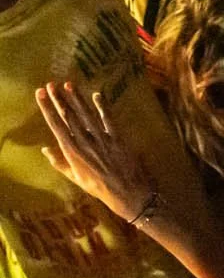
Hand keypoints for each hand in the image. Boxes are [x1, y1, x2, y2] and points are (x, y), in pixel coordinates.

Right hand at [36, 82, 151, 221]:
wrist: (127, 193)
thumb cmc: (99, 187)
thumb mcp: (75, 178)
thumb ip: (59, 162)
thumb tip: (45, 148)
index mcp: (72, 152)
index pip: (56, 125)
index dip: (47, 108)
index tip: (41, 94)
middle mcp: (85, 143)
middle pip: (69, 117)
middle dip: (59, 99)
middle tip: (51, 84)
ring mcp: (102, 140)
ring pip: (87, 115)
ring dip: (78, 99)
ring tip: (69, 85)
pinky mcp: (118, 139)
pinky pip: (109, 120)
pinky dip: (103, 107)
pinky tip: (97, 95)